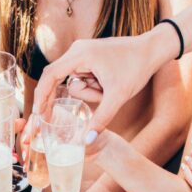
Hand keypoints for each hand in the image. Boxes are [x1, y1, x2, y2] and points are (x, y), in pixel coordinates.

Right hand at [33, 25, 176, 140]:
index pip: (50, 76)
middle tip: (51, 119)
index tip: (38, 114)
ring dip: (87, 93)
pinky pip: (80, 78)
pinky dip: (90, 87)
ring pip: (72, 82)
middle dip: (56, 99)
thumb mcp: (118, 96)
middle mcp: (77, 51)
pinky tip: (104, 86)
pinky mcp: (88, 58)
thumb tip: (86, 141)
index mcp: (80, 55)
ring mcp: (81, 53)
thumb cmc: (136, 68)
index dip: (41, 96)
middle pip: (56, 79)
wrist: (153, 50)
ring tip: (106, 90)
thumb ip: (101, 119)